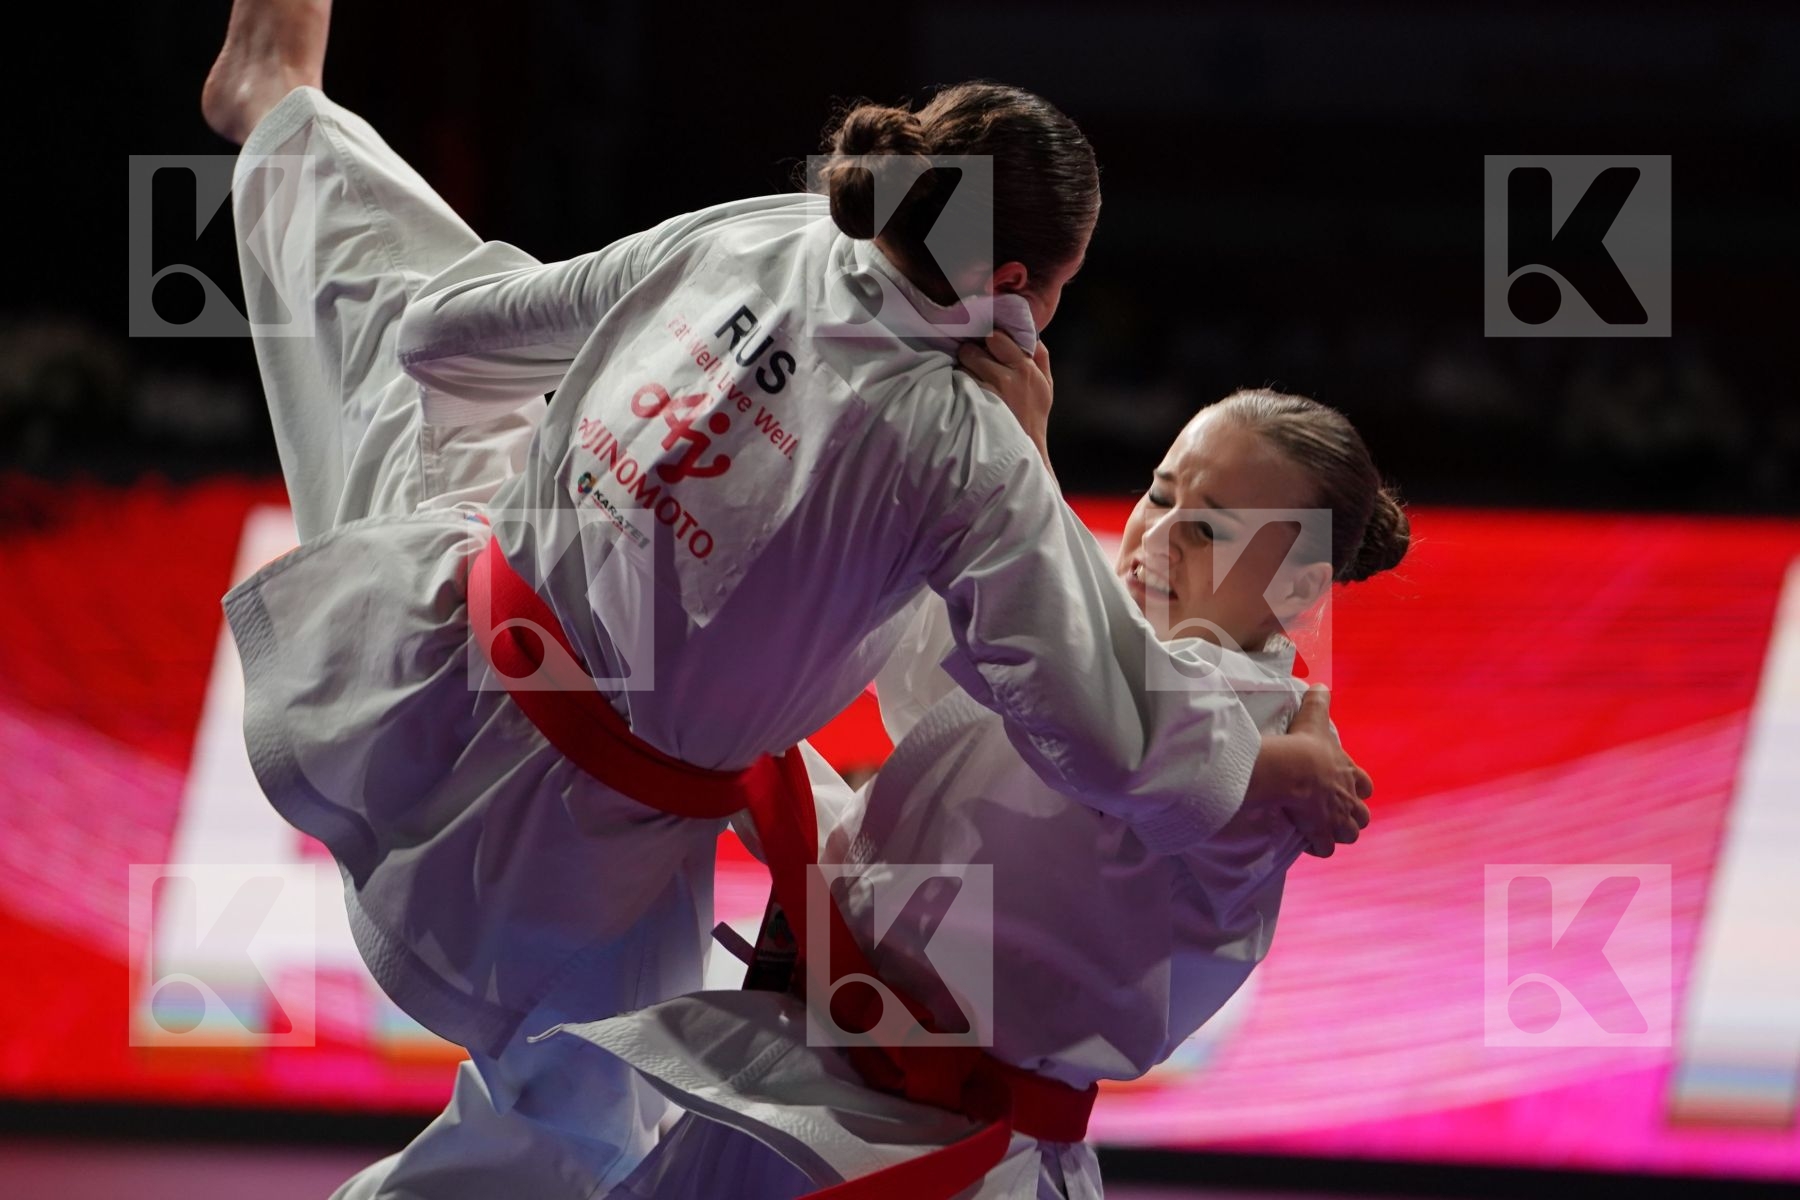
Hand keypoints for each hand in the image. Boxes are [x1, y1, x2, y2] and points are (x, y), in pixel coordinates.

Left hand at [957, 331, 1053, 472]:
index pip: (997, 337)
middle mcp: (1006, 376)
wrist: (1024, 449)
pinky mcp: (973, 403)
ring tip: (970, 378)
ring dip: (964, 368)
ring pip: (963, 364)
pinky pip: (957, 382)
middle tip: (974, 361)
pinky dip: (958, 384)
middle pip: (974, 348)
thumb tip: (1032, 336)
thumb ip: (1041, 358)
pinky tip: (964, 391)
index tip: (987, 344)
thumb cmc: (1033, 416)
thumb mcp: (1046, 386)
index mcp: (1025, 368)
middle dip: (972, 352)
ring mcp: (987, 390)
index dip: (989, 339)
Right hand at [1244, 685, 1372, 857]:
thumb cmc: (1306, 744)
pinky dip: (1318, 848)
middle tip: (1335, 814)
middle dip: (1352, 817)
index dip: (1360, 789)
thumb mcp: (1315, 719)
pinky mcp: (1321, 832)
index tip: (1348, 789)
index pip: (1366, 786)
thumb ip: (1319, 702)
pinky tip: (1308, 843)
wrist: (1295, 769)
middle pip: (1363, 816)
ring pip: (1350, 835)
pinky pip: (1325, 849)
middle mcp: (1348, 798)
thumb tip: (1320, 684)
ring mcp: (1337, 818)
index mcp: (1349, 773)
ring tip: (1324, 831)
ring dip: (1339, 834)